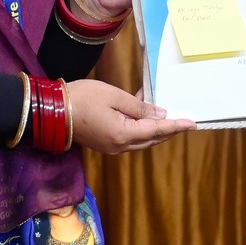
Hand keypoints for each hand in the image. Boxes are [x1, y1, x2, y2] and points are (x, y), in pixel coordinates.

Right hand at [66, 79, 194, 153]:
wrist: (53, 111)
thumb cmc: (83, 98)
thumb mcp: (115, 97)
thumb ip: (139, 107)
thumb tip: (160, 115)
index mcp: (123, 135)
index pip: (157, 130)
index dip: (176, 126)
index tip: (192, 124)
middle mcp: (120, 146)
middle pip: (151, 139)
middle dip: (169, 130)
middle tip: (184, 121)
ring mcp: (112, 147)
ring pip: (142, 141)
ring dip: (155, 130)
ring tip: (166, 116)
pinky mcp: (105, 144)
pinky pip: (130, 138)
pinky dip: (141, 129)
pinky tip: (143, 113)